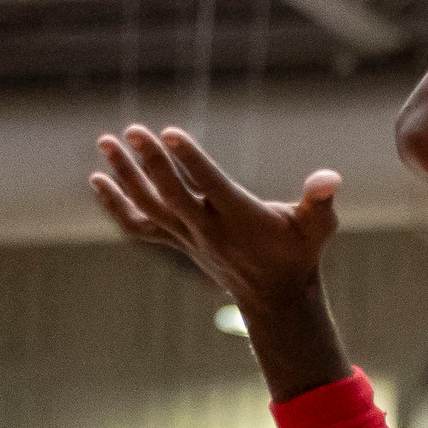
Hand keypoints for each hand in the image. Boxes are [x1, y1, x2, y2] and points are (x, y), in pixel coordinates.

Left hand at [90, 126, 339, 309]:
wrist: (275, 296)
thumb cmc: (299, 252)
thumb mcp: (319, 227)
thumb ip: (321, 202)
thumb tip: (329, 178)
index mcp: (242, 220)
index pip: (210, 187)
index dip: (190, 162)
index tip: (169, 134)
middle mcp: (209, 230)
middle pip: (172, 195)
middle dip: (151, 163)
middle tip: (134, 130)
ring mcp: (188, 238)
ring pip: (149, 207)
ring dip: (125, 176)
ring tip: (105, 143)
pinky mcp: (176, 242)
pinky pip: (139, 226)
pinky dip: (116, 206)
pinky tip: (99, 180)